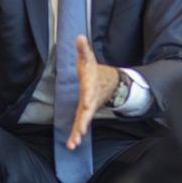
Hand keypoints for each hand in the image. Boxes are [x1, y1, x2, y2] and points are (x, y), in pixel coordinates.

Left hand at [67, 35, 118, 149]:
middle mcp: (90, 99)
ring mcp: (89, 108)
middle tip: (80, 131)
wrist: (110, 83)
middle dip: (83, 122)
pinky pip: (80, 125)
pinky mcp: (85, 113)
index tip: (86, 104)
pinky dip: (76, 135)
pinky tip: (71, 145)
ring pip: (84, 122)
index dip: (89, 97)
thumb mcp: (89, 59)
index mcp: (90, 86)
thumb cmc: (94, 70)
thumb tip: (79, 37)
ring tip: (73, 143)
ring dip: (79, 133)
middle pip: (87, 112)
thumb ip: (83, 49)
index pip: (90, 92)